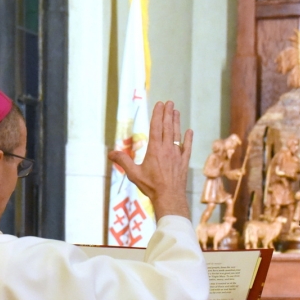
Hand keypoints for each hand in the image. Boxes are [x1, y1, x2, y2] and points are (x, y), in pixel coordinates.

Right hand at [108, 101, 192, 218]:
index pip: (156, 127)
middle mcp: (167, 149)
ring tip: (177, 112)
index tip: (160, 104)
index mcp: (155, 149)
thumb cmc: (151, 186)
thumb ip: (123, 161)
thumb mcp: (134, 174)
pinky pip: (187, 147)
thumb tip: (110, 153)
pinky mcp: (184, 162)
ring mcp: (177, 155)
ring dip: (177, 122)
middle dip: (168, 114)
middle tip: (170, 102)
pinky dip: (188, 139)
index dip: (158, 114)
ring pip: (177, 134)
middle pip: (168, 127)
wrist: (169, 197)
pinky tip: (189, 131)